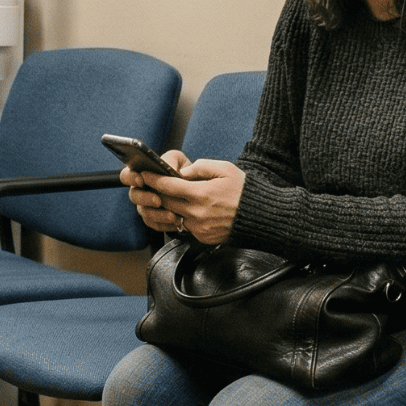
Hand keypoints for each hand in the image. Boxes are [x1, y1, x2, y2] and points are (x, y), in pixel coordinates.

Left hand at [123, 154, 246, 243]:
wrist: (260, 217)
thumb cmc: (245, 190)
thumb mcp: (225, 169)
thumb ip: (200, 167)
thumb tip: (182, 173)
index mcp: (201, 194)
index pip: (168, 186)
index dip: (153, 180)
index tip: (144, 175)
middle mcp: (197, 213)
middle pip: (165, 202)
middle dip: (156, 193)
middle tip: (150, 185)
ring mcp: (199, 228)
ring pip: (173, 216)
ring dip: (168, 207)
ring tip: (169, 197)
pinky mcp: (203, 237)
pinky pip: (186, 227)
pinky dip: (183, 218)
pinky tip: (187, 210)